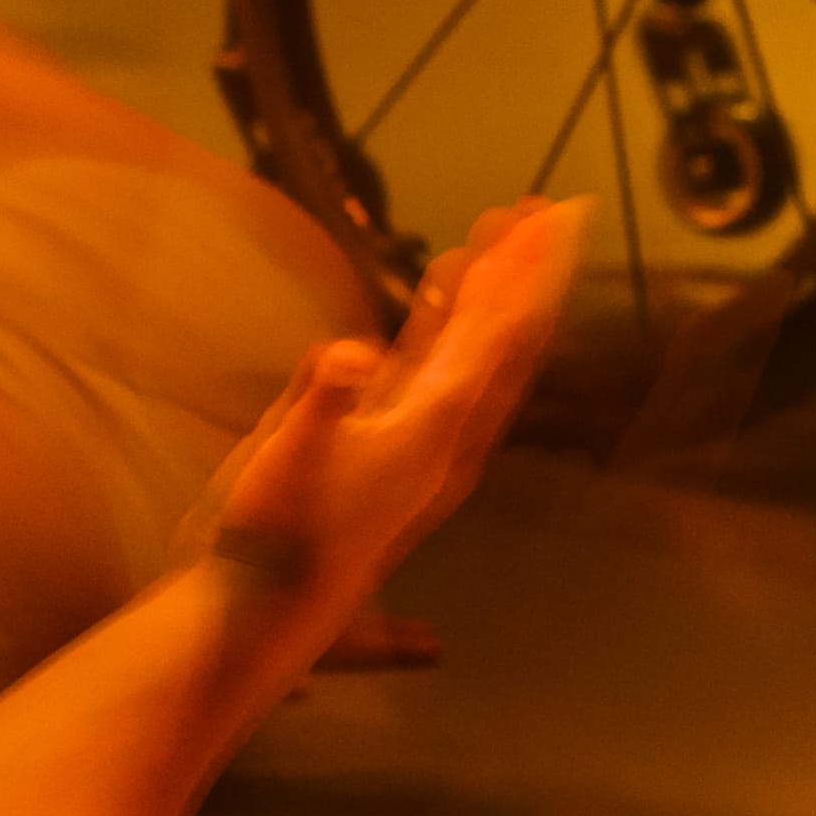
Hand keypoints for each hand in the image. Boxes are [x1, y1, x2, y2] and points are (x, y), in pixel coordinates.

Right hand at [186, 202, 580, 686]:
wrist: (260, 610)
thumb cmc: (273, 540)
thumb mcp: (286, 466)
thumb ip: (316, 404)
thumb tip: (345, 351)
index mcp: (430, 432)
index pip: (494, 339)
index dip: (524, 276)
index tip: (555, 219)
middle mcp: (440, 433)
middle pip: (500, 338)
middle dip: (522, 270)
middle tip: (546, 205)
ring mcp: (416, 435)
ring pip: (471, 349)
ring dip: (488, 287)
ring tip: (500, 228)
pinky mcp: (385, 437)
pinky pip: (433, 363)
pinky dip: (446, 317)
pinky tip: (443, 283)